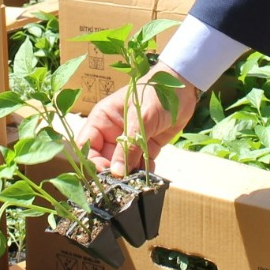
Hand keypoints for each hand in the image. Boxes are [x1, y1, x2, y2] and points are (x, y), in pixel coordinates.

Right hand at [76, 68, 194, 175]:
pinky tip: (150, 174)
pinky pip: (140, 165)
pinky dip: (144, 172)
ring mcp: (129, 141)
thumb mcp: (140, 119)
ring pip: (122, 165)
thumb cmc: (156, 93)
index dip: (91, 161)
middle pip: (102, 158)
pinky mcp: (146, 147)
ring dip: (129, 174)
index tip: (105, 174)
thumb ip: (128, 146)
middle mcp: (112, 132)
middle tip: (122, 182)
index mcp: (102, 119)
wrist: (183, 87)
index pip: (86, 144)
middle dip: (111, 172)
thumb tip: (116, 172)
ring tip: (137, 180)